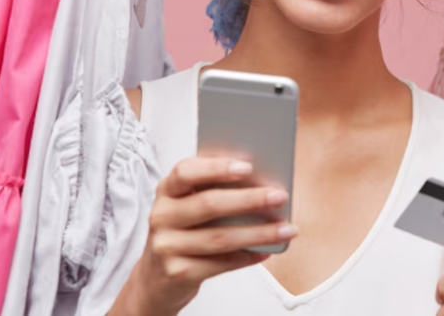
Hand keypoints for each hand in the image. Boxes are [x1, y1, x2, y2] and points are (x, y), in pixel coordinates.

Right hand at [113, 156, 297, 315]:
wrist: (158, 276)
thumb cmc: (185, 229)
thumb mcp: (190, 203)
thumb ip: (216, 188)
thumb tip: (263, 181)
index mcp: (167, 189)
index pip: (186, 171)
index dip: (216, 167)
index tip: (248, 166)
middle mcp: (162, 215)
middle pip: (209, 204)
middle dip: (249, 199)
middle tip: (279, 197)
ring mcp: (166, 246)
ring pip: (220, 237)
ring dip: (259, 233)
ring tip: (285, 229)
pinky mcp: (177, 272)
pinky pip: (221, 264)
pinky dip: (248, 256)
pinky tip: (267, 250)